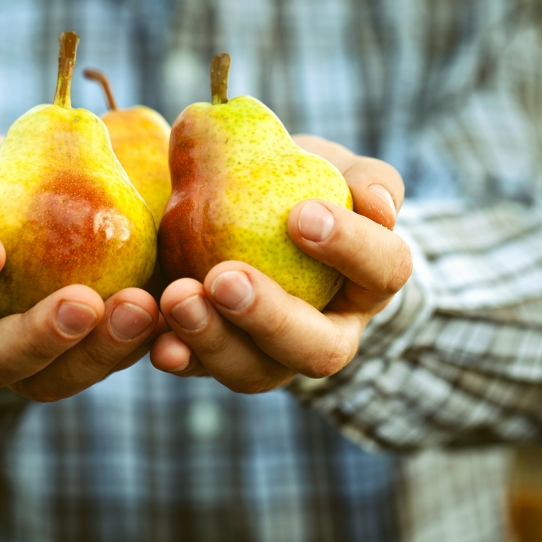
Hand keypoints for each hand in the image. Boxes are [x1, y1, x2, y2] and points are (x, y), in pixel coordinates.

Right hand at [0, 135, 162, 401]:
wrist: (54, 207)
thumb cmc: (2, 179)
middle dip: (36, 338)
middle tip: (84, 304)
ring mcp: (27, 358)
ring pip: (52, 380)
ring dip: (98, 351)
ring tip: (143, 308)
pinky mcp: (79, 359)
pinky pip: (105, 366)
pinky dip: (139, 348)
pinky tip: (171, 319)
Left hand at [150, 135, 411, 391]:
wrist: (249, 213)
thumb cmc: (305, 187)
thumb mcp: (339, 170)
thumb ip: (364, 179)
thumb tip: (377, 204)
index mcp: (369, 282)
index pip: (383, 270)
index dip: (351, 248)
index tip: (301, 215)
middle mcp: (327, 333)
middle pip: (318, 349)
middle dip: (270, 318)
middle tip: (225, 279)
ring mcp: (272, 356)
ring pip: (255, 371)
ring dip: (214, 340)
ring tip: (178, 298)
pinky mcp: (218, 358)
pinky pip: (200, 369)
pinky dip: (179, 355)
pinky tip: (158, 342)